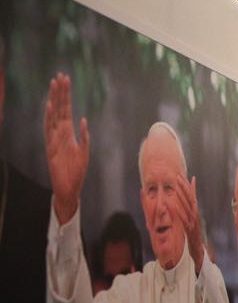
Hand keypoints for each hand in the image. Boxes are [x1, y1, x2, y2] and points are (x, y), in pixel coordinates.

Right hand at [44, 73, 89, 224]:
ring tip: (54, 85)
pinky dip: (50, 117)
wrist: (69, 187)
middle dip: (60, 92)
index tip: (66, 81)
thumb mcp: (84, 152)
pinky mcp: (51, 146)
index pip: (67, 110)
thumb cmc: (76, 171)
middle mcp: (60, 133)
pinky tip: (50, 105)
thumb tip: (83, 120)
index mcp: (69, 133)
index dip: (66, 96)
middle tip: (61, 76)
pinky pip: (49, 129)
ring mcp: (54, 138)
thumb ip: (84, 137)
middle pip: (60, 108)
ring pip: (53, 115)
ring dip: (54, 99)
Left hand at [170, 173, 203, 271]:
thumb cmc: (194, 236)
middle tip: (177, 176)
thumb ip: (189, 212)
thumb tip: (187, 205)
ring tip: (174, 187)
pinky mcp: (189, 229)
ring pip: (187, 207)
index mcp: (196, 213)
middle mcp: (195, 216)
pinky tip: (171, 204)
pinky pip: (182, 218)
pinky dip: (177, 211)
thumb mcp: (192, 222)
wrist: (198, 251)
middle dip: (184, 187)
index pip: (192, 197)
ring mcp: (193, 222)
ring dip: (181, 196)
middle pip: (190, 199)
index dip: (187, 186)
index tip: (182, 176)